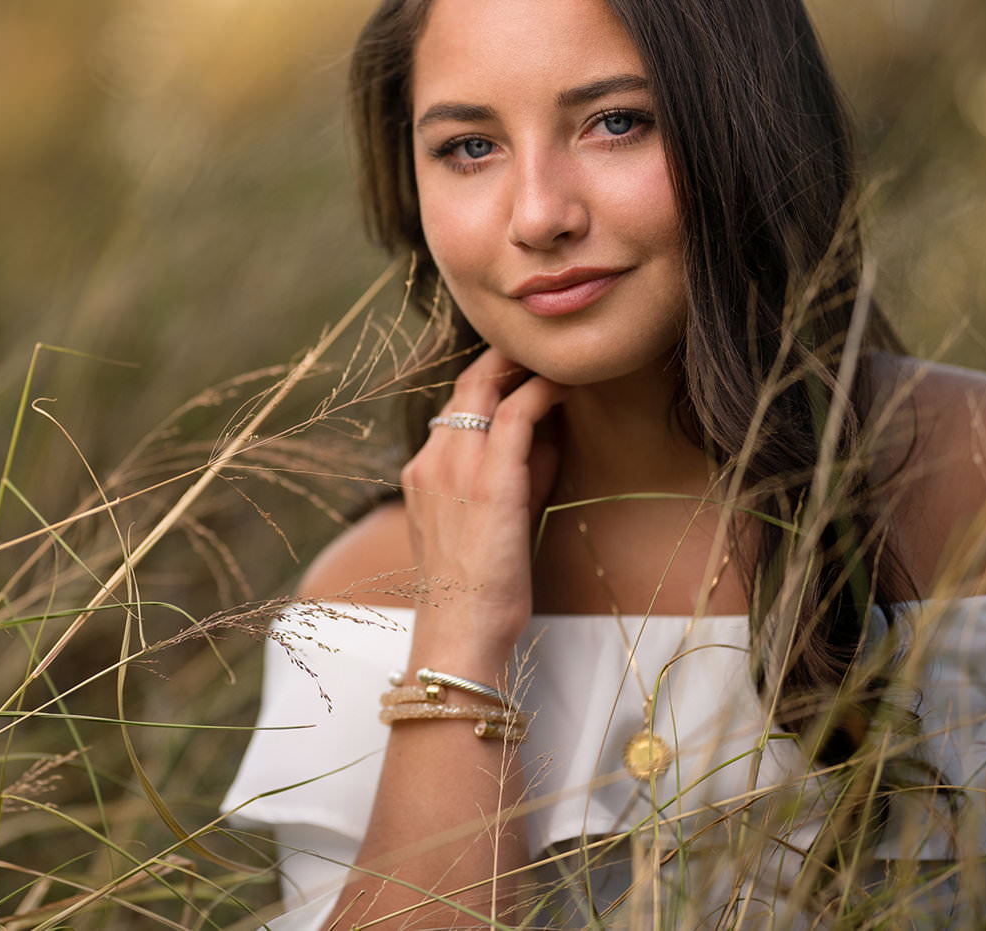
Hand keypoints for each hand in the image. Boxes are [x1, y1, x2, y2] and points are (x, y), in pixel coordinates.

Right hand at [400, 348, 567, 655]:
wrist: (460, 633)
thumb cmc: (478, 592)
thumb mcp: (488, 524)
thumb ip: (512, 477)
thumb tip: (545, 438)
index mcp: (421, 474)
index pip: (453, 409)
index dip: (488, 383)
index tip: (522, 371)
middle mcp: (431, 462)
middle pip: (465, 387)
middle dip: (503, 360)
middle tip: (542, 351)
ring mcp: (454, 469)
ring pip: (484, 389)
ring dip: (522, 367)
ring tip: (557, 360)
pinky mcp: (489, 482)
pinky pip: (514, 414)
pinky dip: (541, 392)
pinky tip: (564, 386)